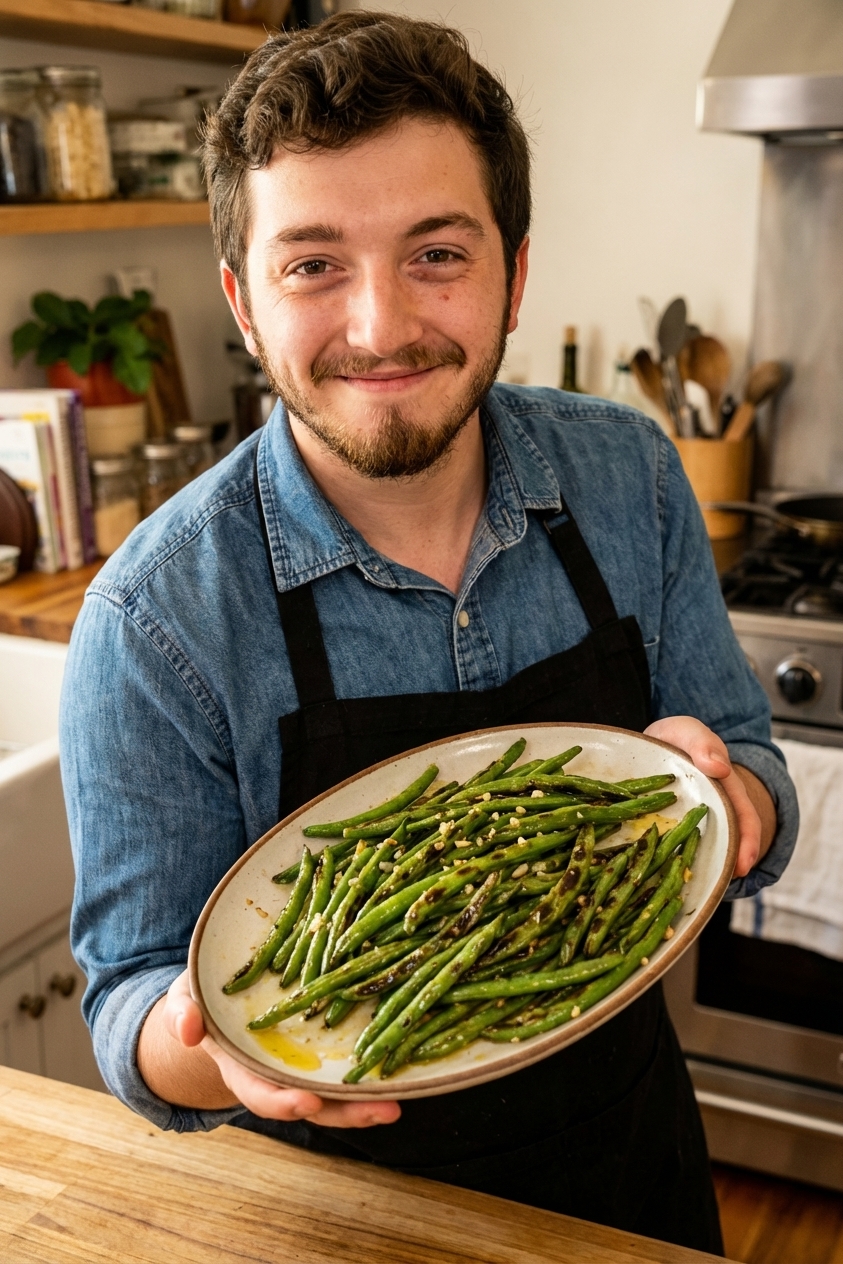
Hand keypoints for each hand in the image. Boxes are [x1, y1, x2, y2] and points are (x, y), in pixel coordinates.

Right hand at [161, 971, 401, 1128]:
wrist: (223, 996)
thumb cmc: (205, 996)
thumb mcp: (187, 996)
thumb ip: (184, 1011)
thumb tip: (187, 1028)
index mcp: (242, 1066)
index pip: (261, 1091)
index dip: (282, 1101)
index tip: (305, 1103)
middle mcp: (277, 1074)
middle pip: (312, 1102)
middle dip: (345, 1112)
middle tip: (381, 1111)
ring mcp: (303, 1066)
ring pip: (336, 1093)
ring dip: (367, 1102)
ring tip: (398, 1102)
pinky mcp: (325, 1050)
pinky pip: (349, 1065)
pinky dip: (372, 1070)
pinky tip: (401, 1068)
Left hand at [644, 716, 774, 877]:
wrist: (651, 746)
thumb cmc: (673, 739)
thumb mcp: (686, 731)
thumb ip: (701, 742)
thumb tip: (719, 767)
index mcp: (722, 790)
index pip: (742, 817)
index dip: (747, 840)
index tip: (744, 862)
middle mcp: (711, 813)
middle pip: (727, 841)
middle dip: (730, 863)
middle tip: (727, 884)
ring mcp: (689, 825)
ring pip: (703, 852)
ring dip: (706, 871)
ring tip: (703, 890)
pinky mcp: (667, 833)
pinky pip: (673, 852)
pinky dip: (675, 867)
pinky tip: (668, 884)